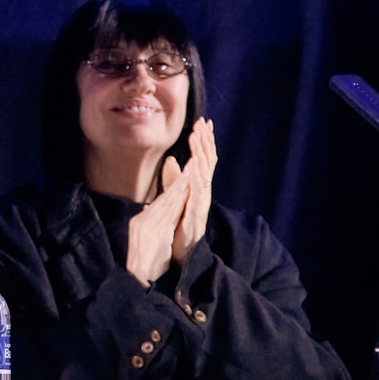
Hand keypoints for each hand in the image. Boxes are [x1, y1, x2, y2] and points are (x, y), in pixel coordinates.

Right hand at [126, 166, 189, 285]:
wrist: (136, 280)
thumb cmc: (144, 265)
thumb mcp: (146, 242)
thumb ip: (151, 225)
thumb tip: (151, 211)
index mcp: (140, 224)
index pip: (159, 203)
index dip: (172, 188)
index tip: (183, 175)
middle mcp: (141, 222)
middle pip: (163, 201)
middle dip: (177, 184)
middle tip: (189, 167)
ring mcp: (147, 227)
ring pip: (166, 205)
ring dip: (179, 189)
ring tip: (189, 176)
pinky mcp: (153, 234)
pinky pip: (167, 215)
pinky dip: (176, 203)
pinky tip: (184, 195)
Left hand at [172, 118, 215, 263]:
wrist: (177, 257)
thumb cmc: (177, 227)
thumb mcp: (173, 198)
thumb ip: (173, 180)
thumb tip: (172, 159)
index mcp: (197, 189)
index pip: (202, 160)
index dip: (203, 142)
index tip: (202, 122)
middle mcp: (202, 195)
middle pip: (207, 165)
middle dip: (205, 143)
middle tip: (202, 124)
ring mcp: (200, 207)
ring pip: (204, 177)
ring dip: (201, 157)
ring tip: (199, 139)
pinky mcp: (195, 219)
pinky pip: (197, 196)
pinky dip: (197, 181)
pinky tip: (195, 167)